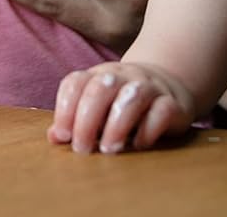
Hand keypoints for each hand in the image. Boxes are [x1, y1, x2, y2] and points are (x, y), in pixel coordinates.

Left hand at [49, 61, 193, 153]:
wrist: (169, 84)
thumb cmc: (122, 102)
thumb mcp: (98, 108)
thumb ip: (75, 120)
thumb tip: (53, 137)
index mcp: (98, 76)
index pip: (75, 82)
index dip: (65, 108)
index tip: (63, 136)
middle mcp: (122, 76)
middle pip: (100, 89)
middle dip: (87, 121)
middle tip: (83, 149)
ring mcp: (149, 86)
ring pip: (132, 95)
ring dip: (117, 125)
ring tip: (109, 149)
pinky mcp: (172, 102)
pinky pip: (162, 110)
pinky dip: (149, 129)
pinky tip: (139, 145)